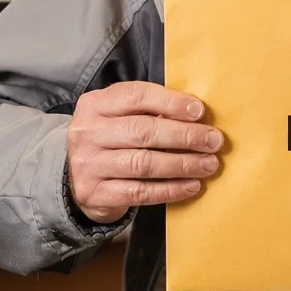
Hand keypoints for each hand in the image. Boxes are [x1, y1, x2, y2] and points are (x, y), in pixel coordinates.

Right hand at [66, 82, 223, 224]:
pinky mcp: (95, 194)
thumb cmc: (111, 141)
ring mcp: (88, 165)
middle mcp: (87, 132)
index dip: (171, 102)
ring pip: (144, 163)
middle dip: (185, 136)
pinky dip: (171, 189)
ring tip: (208, 164)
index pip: (136, 96)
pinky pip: (140, 192)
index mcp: (95, 104)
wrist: (76, 178)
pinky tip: (192, 186)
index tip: (200, 111)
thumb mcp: (120, 117)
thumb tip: (197, 115)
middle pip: (143, 131)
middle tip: (213, 141)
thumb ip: (150, 112)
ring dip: (183, 164)